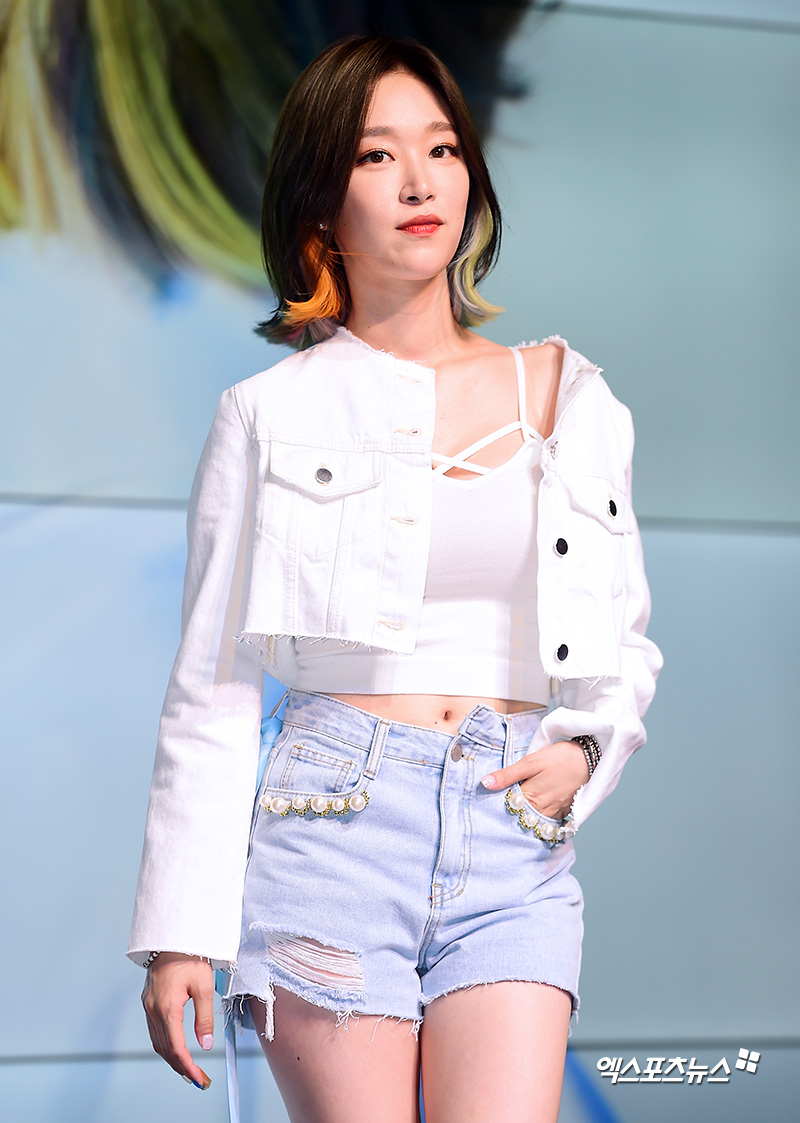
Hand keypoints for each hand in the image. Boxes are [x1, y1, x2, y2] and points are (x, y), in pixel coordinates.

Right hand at [141, 952, 213, 1088]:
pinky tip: (174, 1048)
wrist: (172, 936)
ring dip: (171, 1058)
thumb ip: (204, 1018)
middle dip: (180, 1067)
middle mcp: (153, 1009)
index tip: (199, 1078)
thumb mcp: (204, 986)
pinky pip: (154, 1030)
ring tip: (187, 1069)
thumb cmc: (190, 956)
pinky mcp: (148, 1001)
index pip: (176, 1048)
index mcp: (167, 1007)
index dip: (188, 1066)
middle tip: (196, 1079)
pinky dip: (164, 1044)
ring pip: (157, 1042)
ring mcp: (148, 1005)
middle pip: (164, 1049)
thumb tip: (205, 1045)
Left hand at [481, 740, 589, 819]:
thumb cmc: (559, 758)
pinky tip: (537, 809)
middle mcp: (543, 810)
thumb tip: (484, 783)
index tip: (491, 798)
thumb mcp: (531, 762)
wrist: (590, 759)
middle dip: (512, 812)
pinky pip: (548, 821)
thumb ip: (508, 775)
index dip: (498, 803)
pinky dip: (540, 817)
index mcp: (531, 797)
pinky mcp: (564, 812)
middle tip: (504, 803)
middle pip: (520, 817)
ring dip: (525, 816)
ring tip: (520, 806)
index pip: (508, 808)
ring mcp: (555, 813)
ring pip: (534, 821)